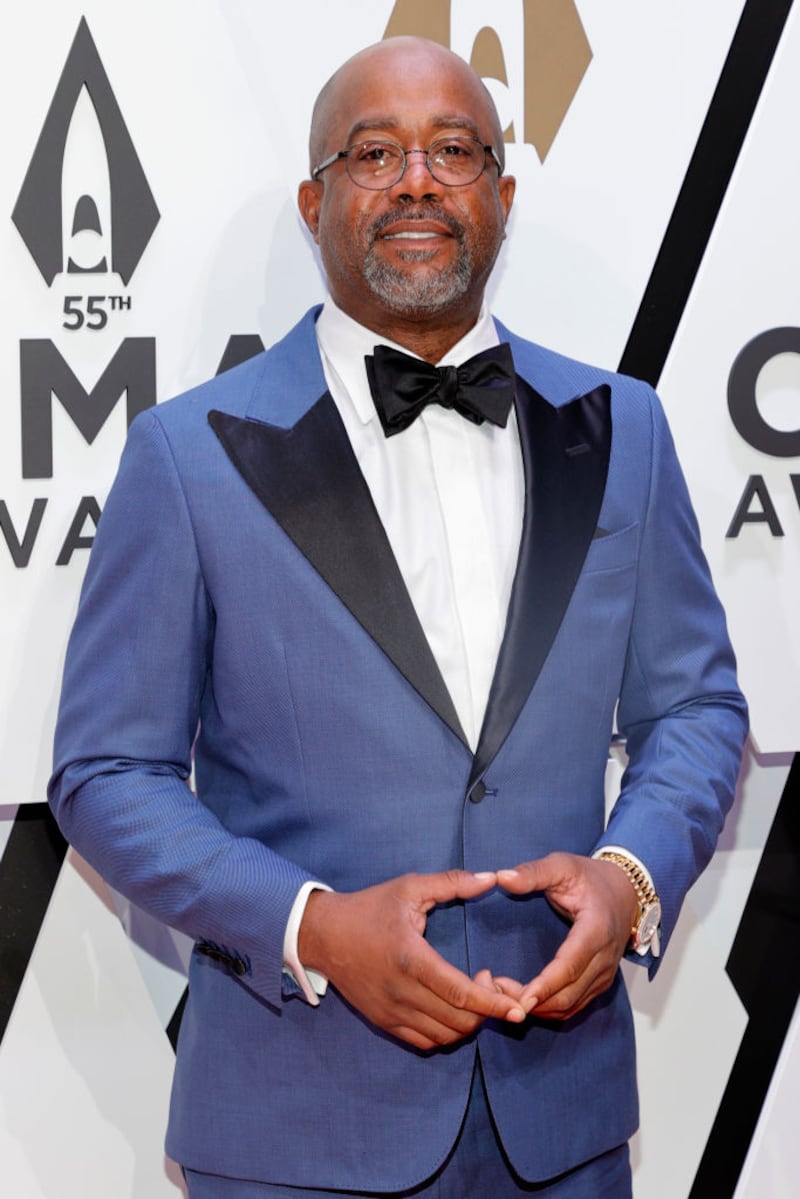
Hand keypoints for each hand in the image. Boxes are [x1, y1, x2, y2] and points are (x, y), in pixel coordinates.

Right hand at [298, 870, 526, 1049]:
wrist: (323, 935)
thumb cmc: (369, 908)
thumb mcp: (409, 888)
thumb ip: (452, 883)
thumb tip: (491, 878)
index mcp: (411, 959)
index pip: (461, 993)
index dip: (494, 1004)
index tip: (519, 1008)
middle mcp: (402, 992)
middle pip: (459, 1020)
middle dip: (487, 1010)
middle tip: (488, 980)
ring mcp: (391, 1012)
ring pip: (445, 1036)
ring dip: (468, 1022)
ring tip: (471, 994)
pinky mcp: (384, 1022)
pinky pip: (425, 1042)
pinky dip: (446, 1033)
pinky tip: (450, 1009)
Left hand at [495, 853, 639, 1020]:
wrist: (624, 891)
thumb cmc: (590, 878)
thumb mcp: (562, 865)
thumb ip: (533, 873)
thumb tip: (501, 877)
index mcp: (596, 929)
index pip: (570, 966)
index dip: (545, 985)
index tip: (520, 997)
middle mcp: (605, 958)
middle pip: (568, 994)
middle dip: (532, 1001)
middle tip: (496, 993)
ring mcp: (604, 974)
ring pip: (571, 1006)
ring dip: (538, 1008)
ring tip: (504, 996)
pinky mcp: (599, 983)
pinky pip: (574, 1006)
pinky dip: (549, 1009)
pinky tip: (525, 1000)